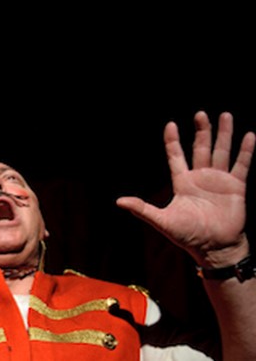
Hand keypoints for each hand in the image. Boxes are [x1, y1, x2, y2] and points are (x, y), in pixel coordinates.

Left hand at [117, 111, 253, 266]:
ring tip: (226, 115)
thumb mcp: (162, 221)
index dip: (173, 141)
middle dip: (201, 131)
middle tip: (201, 113)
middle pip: (200, 148)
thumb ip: (142, 209)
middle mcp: (201, 177)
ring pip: (221, 151)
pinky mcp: (236, 186)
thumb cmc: (188, 236)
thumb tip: (118, 201)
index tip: (171, 124)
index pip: (176, 156)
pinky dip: (245, 150)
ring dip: (224, 134)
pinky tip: (248, 135)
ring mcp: (219, 180)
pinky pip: (241, 164)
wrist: (214, 247)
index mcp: (183, 182)